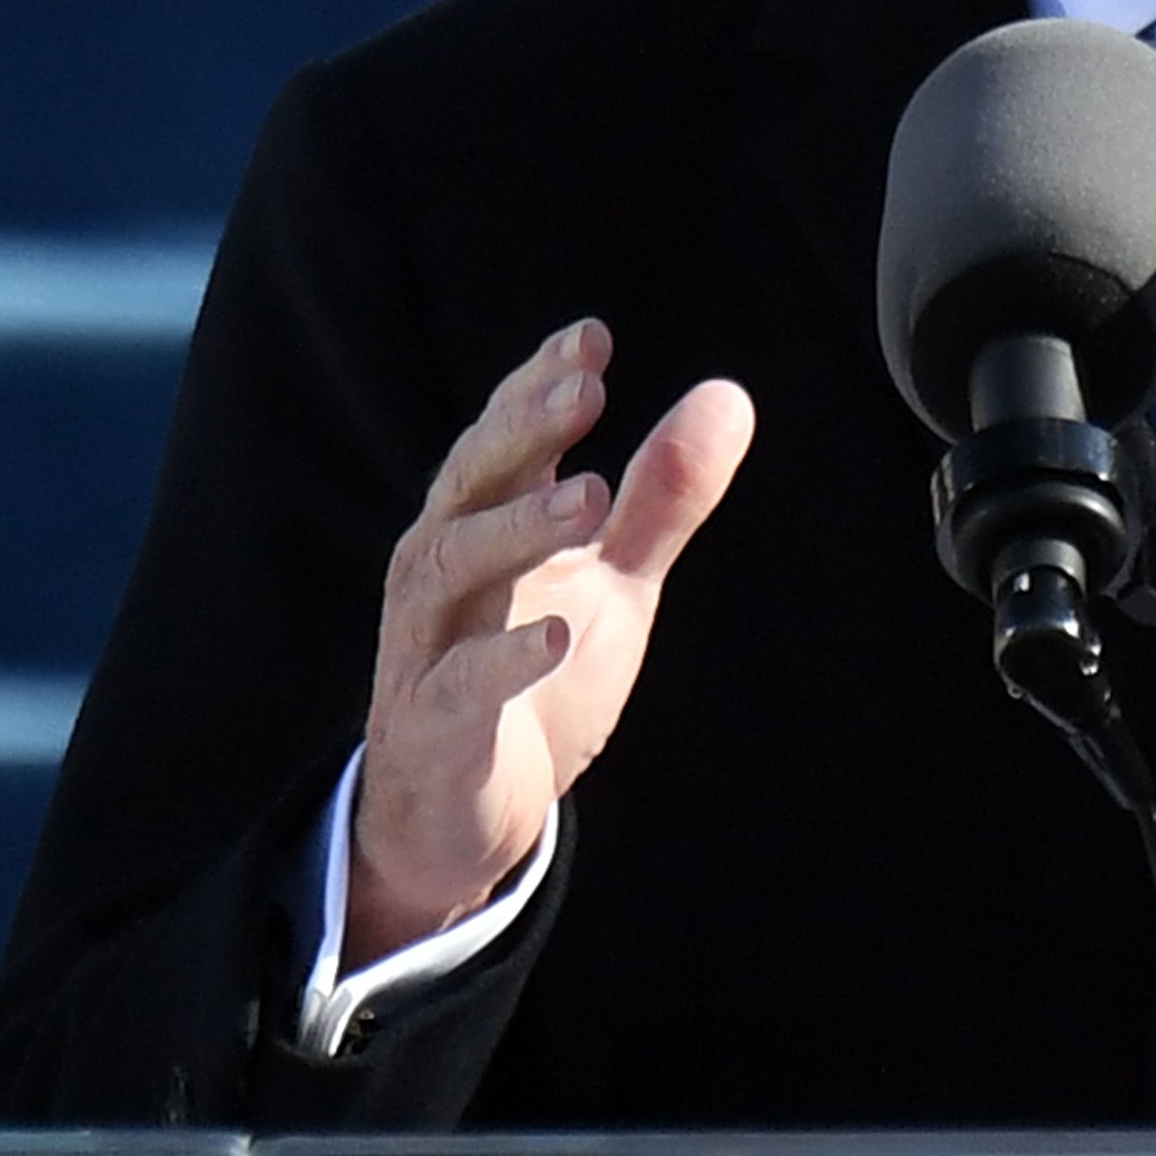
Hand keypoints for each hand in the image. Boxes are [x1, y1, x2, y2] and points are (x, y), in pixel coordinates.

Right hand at [344, 319, 754, 968]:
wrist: (459, 816)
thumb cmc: (528, 679)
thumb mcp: (611, 582)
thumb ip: (661, 498)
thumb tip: (728, 397)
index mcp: (480, 524)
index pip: (504, 438)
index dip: (538, 386)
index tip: (591, 339)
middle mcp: (440, 570)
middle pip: (470, 484)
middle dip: (523, 433)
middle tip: (586, 393)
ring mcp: (427, 646)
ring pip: (454, 567)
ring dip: (519, 528)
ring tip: (588, 496)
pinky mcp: (434, 727)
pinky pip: (461, 685)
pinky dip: (505, 658)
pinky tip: (557, 634)